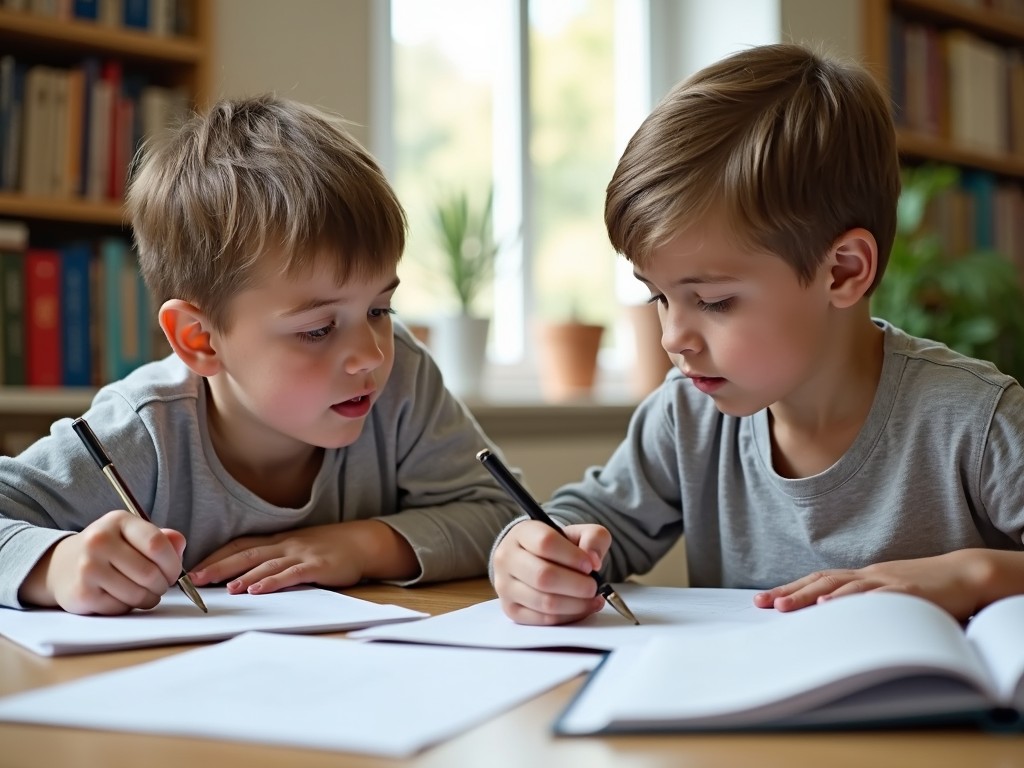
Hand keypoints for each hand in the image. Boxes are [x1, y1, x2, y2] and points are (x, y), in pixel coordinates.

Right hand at [18, 510, 185, 614]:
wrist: (60, 565)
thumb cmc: (108, 550)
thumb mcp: (133, 535)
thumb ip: (162, 539)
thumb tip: (180, 546)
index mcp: (119, 521)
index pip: (156, 544)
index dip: (173, 564)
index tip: (174, 573)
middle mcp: (99, 541)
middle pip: (149, 573)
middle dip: (163, 585)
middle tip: (160, 586)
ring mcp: (88, 567)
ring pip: (137, 593)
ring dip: (149, 598)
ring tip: (145, 593)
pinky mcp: (82, 594)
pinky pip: (120, 607)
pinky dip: (129, 607)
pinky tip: (123, 598)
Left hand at [188, 520, 417, 594]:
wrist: (363, 542)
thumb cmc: (329, 549)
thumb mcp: (298, 549)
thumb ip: (275, 560)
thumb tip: (243, 577)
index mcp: (278, 541)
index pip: (240, 546)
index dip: (216, 556)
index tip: (194, 570)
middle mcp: (286, 545)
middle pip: (246, 554)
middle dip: (219, 566)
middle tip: (195, 580)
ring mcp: (301, 554)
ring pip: (266, 564)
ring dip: (242, 575)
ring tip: (223, 588)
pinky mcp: (317, 566)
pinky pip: (291, 574)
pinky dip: (272, 582)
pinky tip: (258, 590)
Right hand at [492, 520, 609, 624]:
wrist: (535, 560)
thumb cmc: (559, 547)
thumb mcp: (580, 532)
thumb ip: (593, 538)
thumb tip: (594, 561)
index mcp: (521, 533)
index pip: (545, 543)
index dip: (572, 556)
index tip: (590, 565)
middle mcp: (506, 558)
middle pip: (543, 576)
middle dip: (577, 585)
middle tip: (594, 586)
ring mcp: (504, 586)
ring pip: (544, 602)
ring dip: (575, 604)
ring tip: (593, 598)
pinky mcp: (510, 609)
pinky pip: (543, 619)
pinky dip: (567, 617)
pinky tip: (582, 608)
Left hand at [753, 549, 1000, 620]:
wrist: (964, 574)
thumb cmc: (925, 588)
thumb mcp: (888, 593)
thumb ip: (864, 603)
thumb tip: (834, 620)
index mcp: (861, 576)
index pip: (818, 581)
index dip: (790, 589)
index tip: (762, 600)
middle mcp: (868, 576)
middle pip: (822, 581)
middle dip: (791, 593)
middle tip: (764, 604)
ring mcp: (886, 582)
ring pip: (843, 587)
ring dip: (812, 597)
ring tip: (787, 607)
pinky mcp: (907, 593)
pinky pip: (877, 596)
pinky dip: (853, 601)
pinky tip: (834, 607)